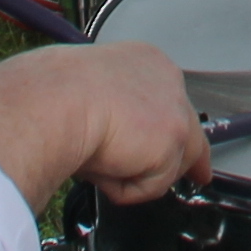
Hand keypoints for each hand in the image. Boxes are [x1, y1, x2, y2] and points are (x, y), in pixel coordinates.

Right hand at [0, 39, 210, 211]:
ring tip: (97, 163)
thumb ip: (109, 114)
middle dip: (195, 157)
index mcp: (142, 62)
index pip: (167, 98)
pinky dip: (125, 189)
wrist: (53, 100)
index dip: (168, 125)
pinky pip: (152, 184)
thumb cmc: (51, 94)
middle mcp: (166, 78)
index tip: (172, 140)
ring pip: (170, 162)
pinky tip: (103, 167)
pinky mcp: (172, 139)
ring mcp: (174, 108)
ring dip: (134, 175)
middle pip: (189, 127)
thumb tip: (105, 140)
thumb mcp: (84, 96)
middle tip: (198, 175)